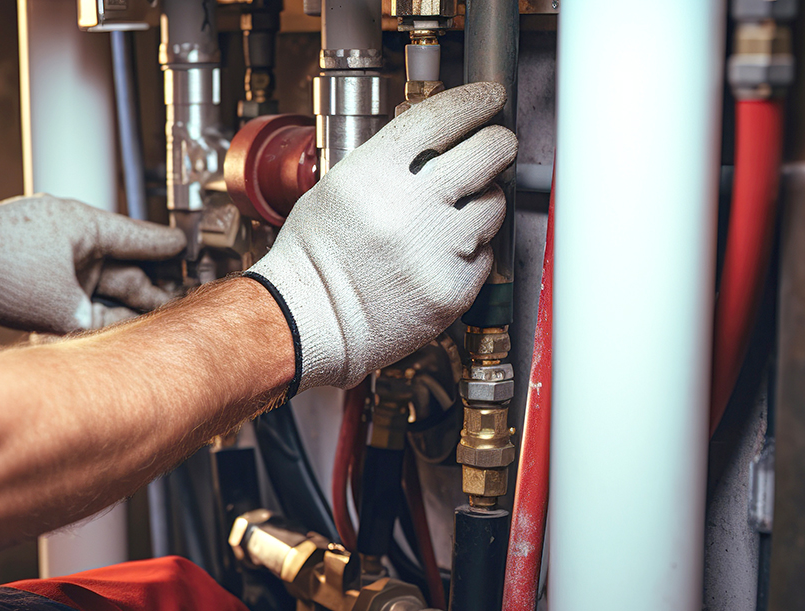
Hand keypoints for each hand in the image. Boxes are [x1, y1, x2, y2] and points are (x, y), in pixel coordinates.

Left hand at [0, 195, 185, 332]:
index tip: (187, 248)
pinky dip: (90, 301)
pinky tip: (103, 322)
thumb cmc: (0, 271)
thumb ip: (102, 321)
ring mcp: (51, 248)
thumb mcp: (64, 309)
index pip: (142, 238)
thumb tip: (124, 332)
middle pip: (123, 264)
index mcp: (87, 225)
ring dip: (120, 300)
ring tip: (145, 320)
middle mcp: (72, 233)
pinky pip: (74, 282)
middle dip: (149, 287)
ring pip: (98, 277)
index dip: (168, 249)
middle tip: (174, 304)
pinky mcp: (32, 264)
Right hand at [246, 82, 516, 392]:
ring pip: (494, 204)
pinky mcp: (452, 289)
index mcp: (373, 175)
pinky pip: (485, 254)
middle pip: (488, 152)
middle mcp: (408, 208)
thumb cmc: (315, 256)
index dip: (476, 100)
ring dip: (481, 202)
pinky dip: (471, 250)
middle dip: (497, 143)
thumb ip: (388, 158)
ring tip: (447, 216)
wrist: (307, 321)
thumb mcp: (337, 187)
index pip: (442, 117)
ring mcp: (435, 251)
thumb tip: (439, 131)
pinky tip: (438, 255)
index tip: (490, 97)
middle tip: (494, 146)